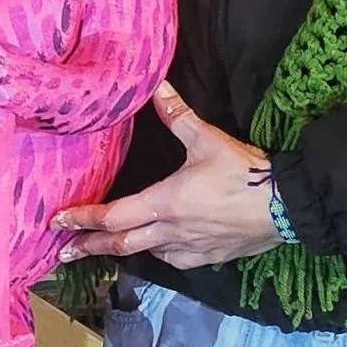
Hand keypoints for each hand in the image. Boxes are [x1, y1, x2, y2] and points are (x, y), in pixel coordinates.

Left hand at [51, 82, 281, 266]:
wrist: (287, 206)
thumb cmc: (245, 173)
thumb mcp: (207, 139)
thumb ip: (177, 115)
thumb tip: (156, 87)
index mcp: (164, 203)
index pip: (113, 217)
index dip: (83, 219)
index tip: (59, 223)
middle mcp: (171, 231)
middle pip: (121, 245)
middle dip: (90, 247)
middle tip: (65, 252)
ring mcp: (190, 248)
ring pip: (147, 254)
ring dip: (123, 252)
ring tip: (105, 249)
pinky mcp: (210, 257)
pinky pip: (174, 260)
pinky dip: (157, 254)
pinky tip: (157, 249)